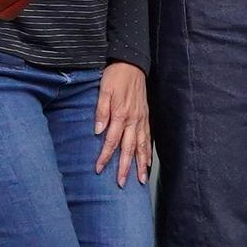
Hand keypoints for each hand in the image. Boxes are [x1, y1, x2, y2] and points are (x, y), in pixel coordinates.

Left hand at [94, 61, 152, 182]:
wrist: (132, 63)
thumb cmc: (115, 76)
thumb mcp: (103, 90)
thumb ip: (101, 111)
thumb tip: (98, 131)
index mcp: (121, 114)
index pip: (111, 141)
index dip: (105, 156)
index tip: (100, 169)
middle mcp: (133, 120)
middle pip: (129, 148)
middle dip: (125, 167)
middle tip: (122, 183)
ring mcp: (141, 119)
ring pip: (142, 146)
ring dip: (141, 164)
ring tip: (140, 179)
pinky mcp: (146, 117)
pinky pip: (148, 138)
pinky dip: (148, 152)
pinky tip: (148, 161)